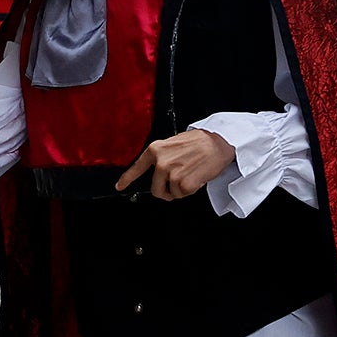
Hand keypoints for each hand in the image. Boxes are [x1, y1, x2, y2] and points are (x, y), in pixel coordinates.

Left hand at [115, 129, 235, 201]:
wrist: (217, 142)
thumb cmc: (199, 142)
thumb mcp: (173, 144)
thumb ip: (162, 158)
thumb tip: (157, 173)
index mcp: (155, 150)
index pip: (137, 168)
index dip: (126, 179)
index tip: (119, 187)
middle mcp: (161, 162)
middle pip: (155, 189)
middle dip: (165, 191)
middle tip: (177, 182)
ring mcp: (171, 173)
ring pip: (171, 193)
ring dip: (181, 189)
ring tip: (190, 173)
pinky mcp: (184, 183)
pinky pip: (183, 194)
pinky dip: (191, 190)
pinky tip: (196, 177)